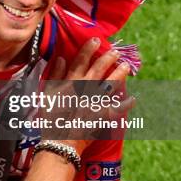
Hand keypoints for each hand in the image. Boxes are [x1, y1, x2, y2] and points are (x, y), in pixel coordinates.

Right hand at [45, 38, 135, 152]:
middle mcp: (85, 88)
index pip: (80, 61)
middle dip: (107, 58)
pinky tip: (133, 99)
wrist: (60, 141)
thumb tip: (61, 59)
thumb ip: (55, 76)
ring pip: (110, 83)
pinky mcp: (103, 115)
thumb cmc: (50, 118)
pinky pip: (117, 108)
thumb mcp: (47, 94)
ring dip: (119, 74)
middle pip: (98, 69)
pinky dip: (125, 104)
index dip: (88, 49)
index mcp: (70, 82)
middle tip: (115, 51)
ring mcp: (96, 101)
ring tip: (126, 66)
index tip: (96, 40)